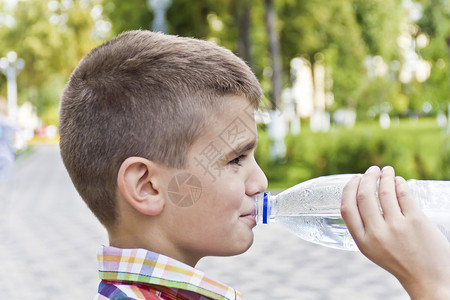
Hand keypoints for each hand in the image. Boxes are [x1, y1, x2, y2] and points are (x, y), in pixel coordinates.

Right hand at [341, 166, 449, 299]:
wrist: (427, 278)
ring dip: (384, 176)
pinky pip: (404, 194)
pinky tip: (399, 181)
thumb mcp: (372, 249)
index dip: (348, 189)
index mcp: (363, 241)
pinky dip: (399, 183)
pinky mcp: (416, 221)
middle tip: (371, 170)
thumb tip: (361, 194)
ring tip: (386, 170)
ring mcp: (397, 226)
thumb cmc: (398, 261)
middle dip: (366, 177)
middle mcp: (377, 233)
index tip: (353, 179)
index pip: (347, 208)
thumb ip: (364, 227)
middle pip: (364, 196)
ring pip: (384, 191)